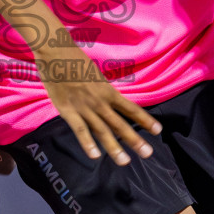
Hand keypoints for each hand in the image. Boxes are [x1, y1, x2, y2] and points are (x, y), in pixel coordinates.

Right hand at [38, 48, 160, 164]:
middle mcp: (100, 101)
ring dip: (114, 147)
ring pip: (102, 130)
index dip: (145, 119)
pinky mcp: (68, 110)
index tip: (158, 130)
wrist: (55, 52)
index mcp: (108, 91)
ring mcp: (84, 107)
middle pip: (120, 123)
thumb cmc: (74, 60)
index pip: (131, 108)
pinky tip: (95, 156)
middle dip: (135, 140)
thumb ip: (100, 90)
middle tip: (148, 153)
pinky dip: (87, 143)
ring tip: (125, 162)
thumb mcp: (94, 75)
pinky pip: (80, 129)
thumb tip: (108, 101)